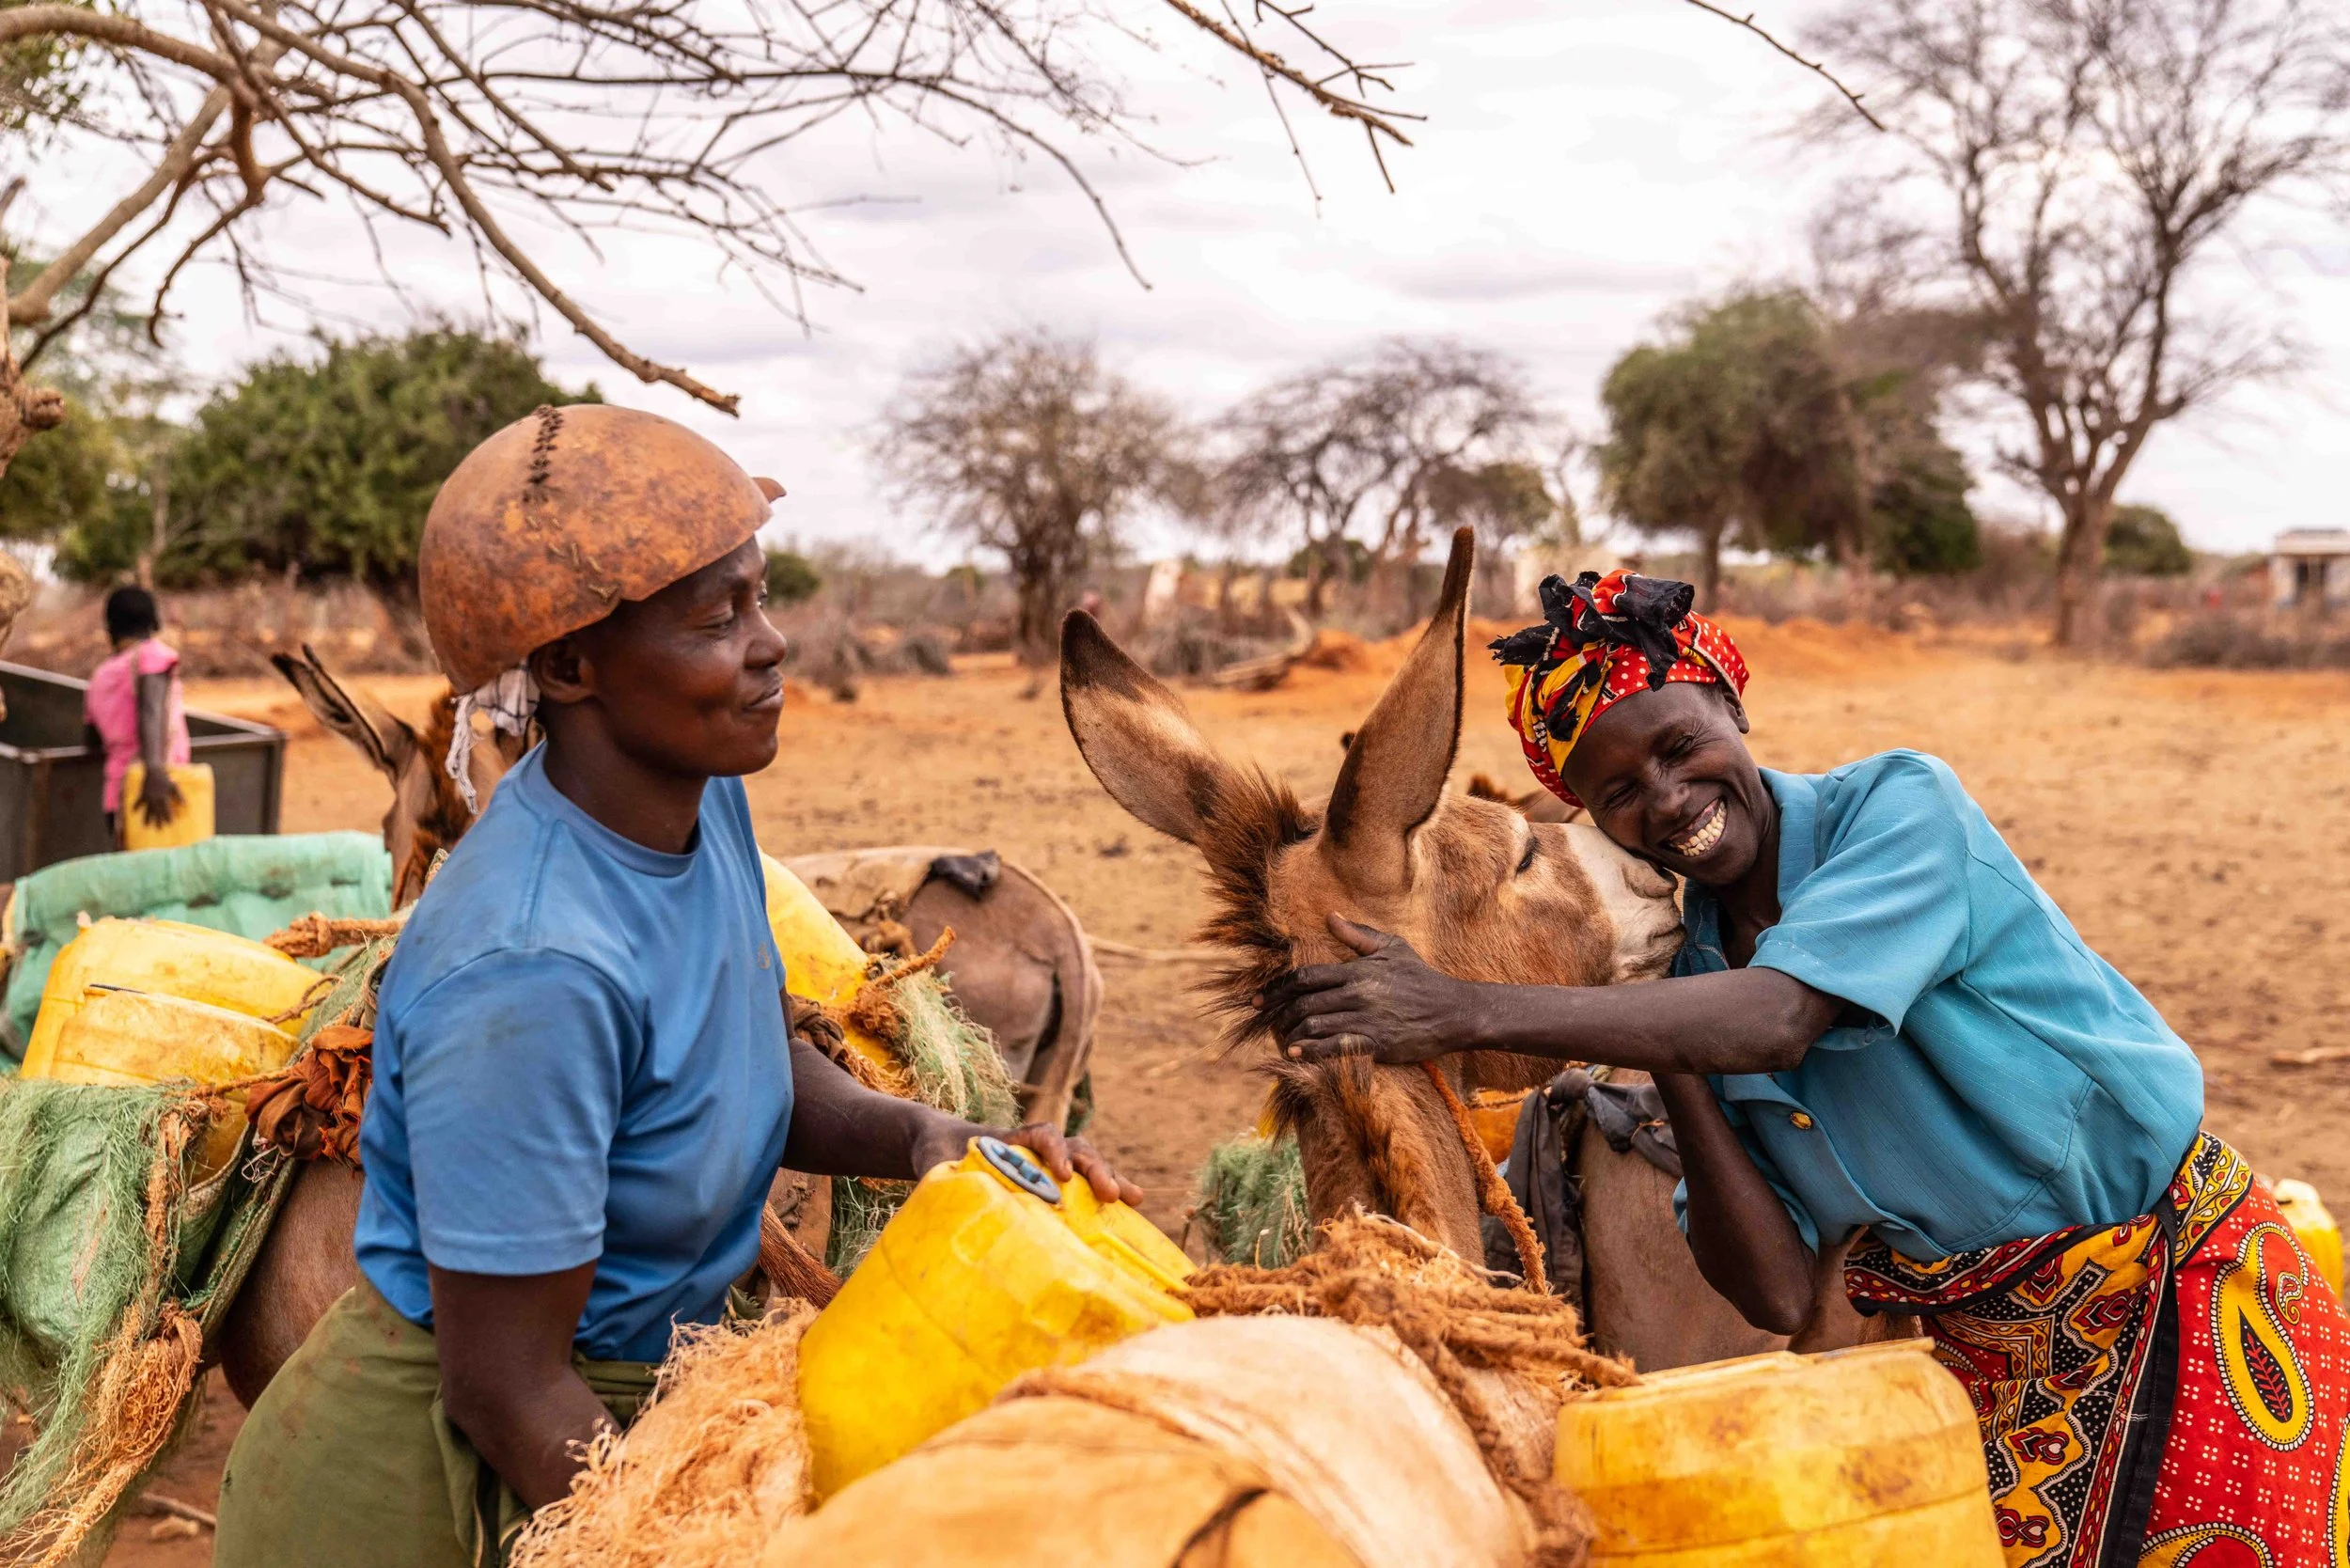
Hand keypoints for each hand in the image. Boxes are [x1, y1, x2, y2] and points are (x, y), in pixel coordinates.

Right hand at [135, 769, 182, 828]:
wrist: (154, 770)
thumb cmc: (166, 778)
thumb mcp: (174, 786)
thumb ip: (179, 796)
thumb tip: (186, 805)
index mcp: (163, 797)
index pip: (166, 809)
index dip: (168, 816)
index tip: (170, 824)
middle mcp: (154, 799)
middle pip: (156, 812)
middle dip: (158, 821)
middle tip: (159, 829)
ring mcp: (147, 797)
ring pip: (147, 809)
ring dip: (146, 818)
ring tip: (146, 826)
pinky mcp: (143, 794)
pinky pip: (139, 801)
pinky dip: (136, 806)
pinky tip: (133, 812)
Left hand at [906, 1114, 1143, 1205]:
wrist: (940, 1143)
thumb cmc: (938, 1150)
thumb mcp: (935, 1160)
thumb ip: (939, 1172)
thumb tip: (940, 1193)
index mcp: (1012, 1137)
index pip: (1042, 1135)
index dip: (1055, 1151)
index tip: (1061, 1173)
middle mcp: (1036, 1146)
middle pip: (1075, 1149)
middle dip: (1095, 1168)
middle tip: (1110, 1192)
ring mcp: (1047, 1162)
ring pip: (1086, 1165)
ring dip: (1109, 1178)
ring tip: (1135, 1197)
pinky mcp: (1051, 1182)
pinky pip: (1082, 1185)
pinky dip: (1105, 1192)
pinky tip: (1130, 1207)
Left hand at [1260, 914, 1480, 1066]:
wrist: (1452, 1011)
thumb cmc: (1421, 978)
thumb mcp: (1393, 948)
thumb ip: (1358, 934)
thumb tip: (1330, 916)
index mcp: (1357, 971)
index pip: (1305, 978)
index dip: (1275, 989)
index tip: (1257, 999)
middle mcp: (1357, 994)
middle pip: (1304, 1004)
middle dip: (1278, 1014)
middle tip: (1265, 1022)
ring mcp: (1366, 1020)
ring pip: (1315, 1026)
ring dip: (1291, 1035)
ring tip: (1282, 1039)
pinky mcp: (1376, 1044)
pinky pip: (1335, 1048)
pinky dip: (1311, 1052)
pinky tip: (1296, 1055)